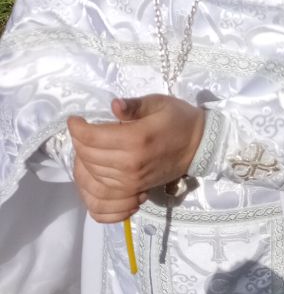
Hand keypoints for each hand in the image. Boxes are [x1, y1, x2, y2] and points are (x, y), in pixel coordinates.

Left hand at [67, 95, 205, 220]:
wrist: (199, 146)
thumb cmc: (179, 119)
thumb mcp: (159, 103)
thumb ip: (134, 105)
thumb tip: (113, 105)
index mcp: (136, 138)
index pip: (91, 137)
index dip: (77, 127)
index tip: (75, 119)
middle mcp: (130, 163)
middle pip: (87, 155)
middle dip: (78, 141)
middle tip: (82, 130)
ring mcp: (130, 180)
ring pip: (91, 172)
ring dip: (83, 158)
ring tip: (88, 145)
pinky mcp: (133, 190)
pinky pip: (100, 189)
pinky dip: (91, 177)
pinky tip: (94, 165)